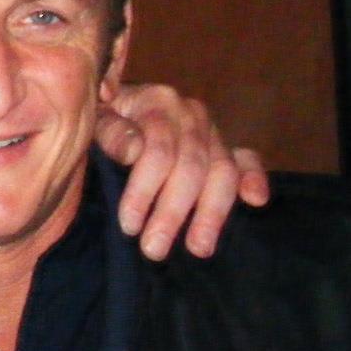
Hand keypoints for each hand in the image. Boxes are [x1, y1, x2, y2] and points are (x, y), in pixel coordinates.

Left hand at [95, 83, 268, 260]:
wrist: (115, 110)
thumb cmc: (102, 122)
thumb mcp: (95, 121)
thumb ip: (111, 133)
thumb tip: (135, 151)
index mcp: (158, 101)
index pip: (158, 151)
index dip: (144, 191)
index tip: (129, 226)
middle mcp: (191, 113)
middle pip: (192, 166)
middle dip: (172, 212)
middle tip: (154, 249)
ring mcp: (212, 130)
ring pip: (222, 171)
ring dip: (212, 213)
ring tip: (198, 248)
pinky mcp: (226, 147)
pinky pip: (246, 160)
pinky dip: (254, 178)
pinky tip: (255, 201)